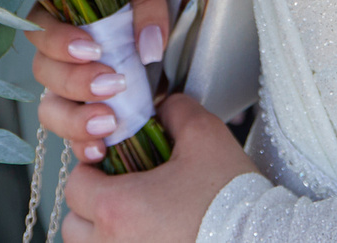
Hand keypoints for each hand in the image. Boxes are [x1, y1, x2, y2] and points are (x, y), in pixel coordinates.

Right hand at [29, 0, 173, 158]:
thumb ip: (147, 0)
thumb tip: (149, 46)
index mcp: (64, 4)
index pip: (38, 25)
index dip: (56, 41)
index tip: (91, 50)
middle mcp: (63, 44)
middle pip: (44, 70)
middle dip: (74, 82)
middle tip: (110, 84)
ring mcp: (76, 78)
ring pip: (52, 105)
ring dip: (75, 119)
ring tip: (108, 123)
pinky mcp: (94, 105)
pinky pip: (74, 132)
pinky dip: (83, 144)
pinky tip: (101, 149)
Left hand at [62, 95, 258, 242]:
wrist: (262, 240)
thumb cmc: (231, 198)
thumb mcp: (205, 136)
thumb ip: (176, 110)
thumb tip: (163, 106)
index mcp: (118, 208)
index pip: (75, 186)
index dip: (91, 171)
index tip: (111, 167)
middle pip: (74, 226)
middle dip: (91, 208)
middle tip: (122, 195)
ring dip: (102, 235)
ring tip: (134, 222)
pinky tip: (152, 237)